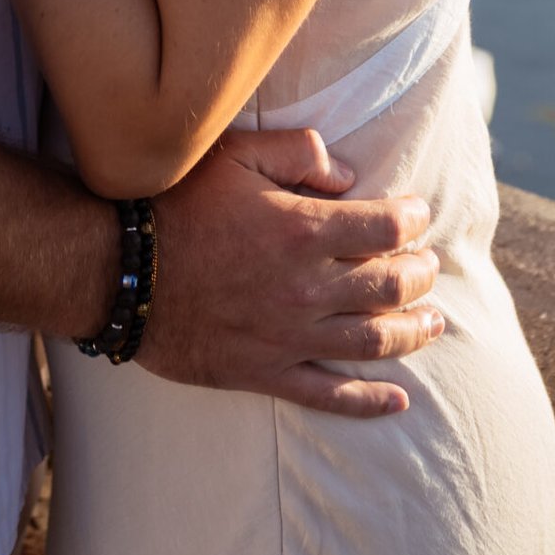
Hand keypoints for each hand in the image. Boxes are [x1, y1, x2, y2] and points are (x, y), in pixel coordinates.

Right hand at [139, 130, 442, 416]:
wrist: (120, 270)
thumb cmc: (176, 203)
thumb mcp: (235, 153)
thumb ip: (298, 152)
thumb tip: (347, 175)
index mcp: (302, 229)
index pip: (386, 228)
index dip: (412, 219)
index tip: (418, 213)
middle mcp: (306, 287)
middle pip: (389, 286)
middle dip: (419, 273)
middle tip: (427, 264)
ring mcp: (290, 335)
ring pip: (373, 340)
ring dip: (413, 331)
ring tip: (434, 321)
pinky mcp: (266, 372)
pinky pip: (330, 394)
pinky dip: (370, 402)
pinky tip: (398, 399)